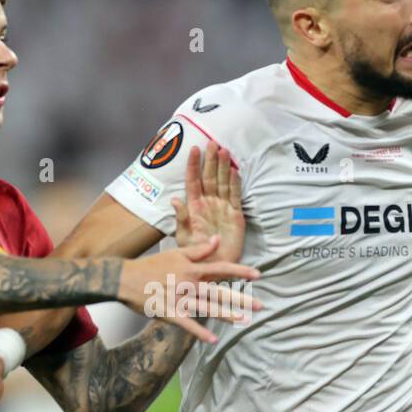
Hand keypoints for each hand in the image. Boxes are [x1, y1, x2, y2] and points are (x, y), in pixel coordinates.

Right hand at [117, 236, 262, 342]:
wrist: (124, 278)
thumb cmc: (151, 265)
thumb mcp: (176, 252)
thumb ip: (198, 249)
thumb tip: (217, 240)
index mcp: (192, 269)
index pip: (221, 269)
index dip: (240, 271)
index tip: (258, 275)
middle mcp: (189, 284)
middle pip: (219, 292)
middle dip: (241, 299)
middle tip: (261, 306)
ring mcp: (180, 299)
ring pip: (207, 308)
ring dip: (227, 315)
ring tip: (244, 321)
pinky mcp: (169, 312)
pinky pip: (188, 324)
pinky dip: (200, 332)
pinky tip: (213, 340)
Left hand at [173, 144, 245, 261]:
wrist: (214, 268)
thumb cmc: (196, 254)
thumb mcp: (184, 238)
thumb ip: (181, 219)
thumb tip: (175, 199)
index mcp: (194, 207)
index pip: (193, 181)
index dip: (193, 165)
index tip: (193, 148)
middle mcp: (209, 203)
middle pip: (209, 177)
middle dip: (210, 160)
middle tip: (212, 142)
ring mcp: (222, 207)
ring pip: (222, 182)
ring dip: (223, 166)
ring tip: (223, 150)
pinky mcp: (235, 214)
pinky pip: (235, 195)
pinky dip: (235, 182)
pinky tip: (234, 170)